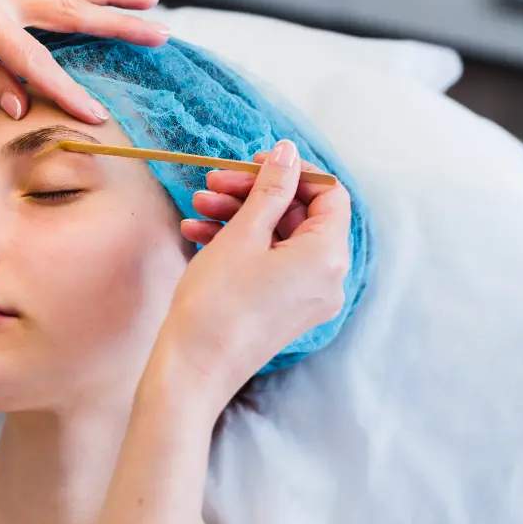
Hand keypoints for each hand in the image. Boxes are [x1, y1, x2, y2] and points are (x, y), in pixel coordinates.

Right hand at [148, 141, 351, 413]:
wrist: (193, 370)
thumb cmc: (217, 303)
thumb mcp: (243, 234)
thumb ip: (270, 189)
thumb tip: (289, 153)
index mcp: (328, 256)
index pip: (330, 194)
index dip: (294, 172)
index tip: (255, 162)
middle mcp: (327, 278)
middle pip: (300, 215)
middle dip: (254, 193)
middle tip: (214, 182)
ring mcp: (306, 297)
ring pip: (278, 238)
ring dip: (239, 215)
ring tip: (197, 207)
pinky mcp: (284, 309)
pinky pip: (269, 264)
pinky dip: (239, 245)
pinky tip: (197, 234)